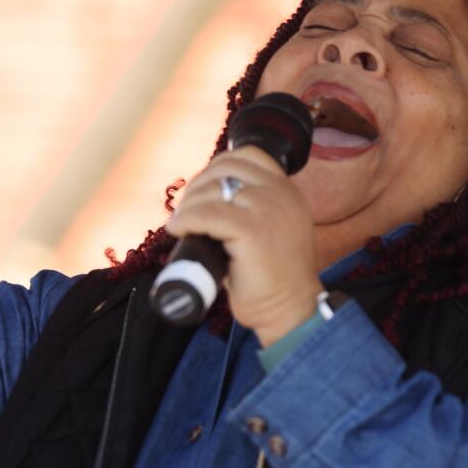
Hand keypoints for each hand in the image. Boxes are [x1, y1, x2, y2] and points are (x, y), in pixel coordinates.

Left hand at [165, 145, 321, 342]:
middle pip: (226, 167)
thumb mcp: (268, 229)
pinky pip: (208, 214)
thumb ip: (246, 208)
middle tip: (185, 212)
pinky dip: (186, 220)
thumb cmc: (271, 277)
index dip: (215, 169)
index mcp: (287, 190)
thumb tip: (200, 199)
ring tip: (180, 225)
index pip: (247, 156)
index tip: (200, 192)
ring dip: (188, 206)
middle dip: (198, 186)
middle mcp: (281, 193)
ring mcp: (269, 209)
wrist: (290, 310)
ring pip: (213, 190)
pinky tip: (177, 231)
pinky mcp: (253, 230)